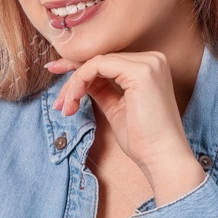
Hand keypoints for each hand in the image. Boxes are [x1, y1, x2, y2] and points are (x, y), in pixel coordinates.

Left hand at [46, 51, 203, 202]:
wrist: (161, 157)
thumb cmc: (142, 139)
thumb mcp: (116, 107)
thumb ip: (101, 89)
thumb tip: (80, 81)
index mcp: (150, 67)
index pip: (106, 62)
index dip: (78, 69)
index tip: (56, 77)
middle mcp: (152, 60)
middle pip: (99, 60)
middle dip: (72, 80)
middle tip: (57, 101)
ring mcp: (148, 63)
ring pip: (95, 63)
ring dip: (74, 85)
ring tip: (66, 107)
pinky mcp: (140, 72)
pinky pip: (96, 66)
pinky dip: (80, 81)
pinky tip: (74, 100)